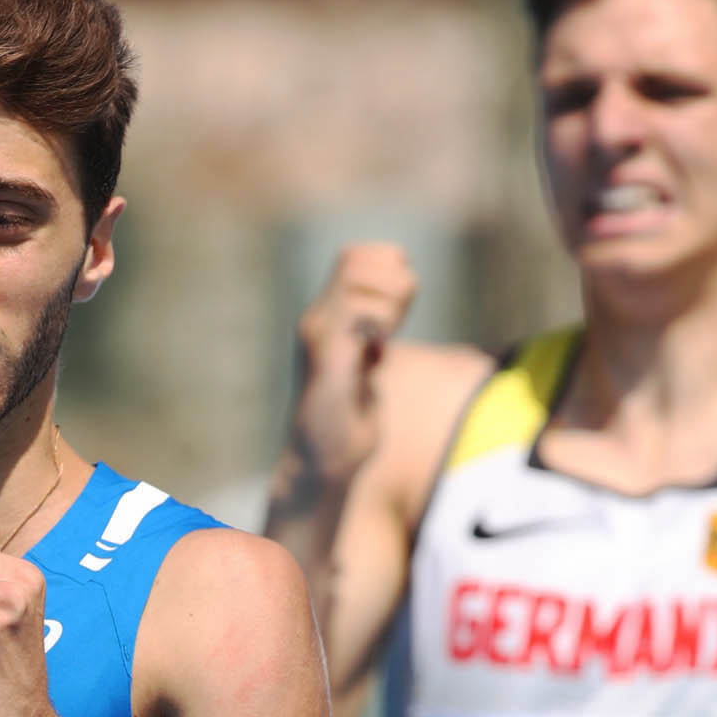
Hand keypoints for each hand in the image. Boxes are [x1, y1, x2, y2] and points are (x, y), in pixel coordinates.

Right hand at [290, 243, 417, 493]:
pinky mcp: (326, 362)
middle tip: (399, 320)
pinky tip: (379, 352)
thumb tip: (390, 308)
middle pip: (359, 257)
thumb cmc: (346, 418)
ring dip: (390, 301)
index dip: (387, 265)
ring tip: (388, 336)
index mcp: (325, 318)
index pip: (356, 254)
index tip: (400, 303)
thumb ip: (372, 333)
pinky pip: (358, 317)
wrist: (322, 462)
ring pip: (360, 280)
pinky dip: (381, 325)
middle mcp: (316, 321)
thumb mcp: (364, 364)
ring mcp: (317, 339)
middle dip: (393, 278)